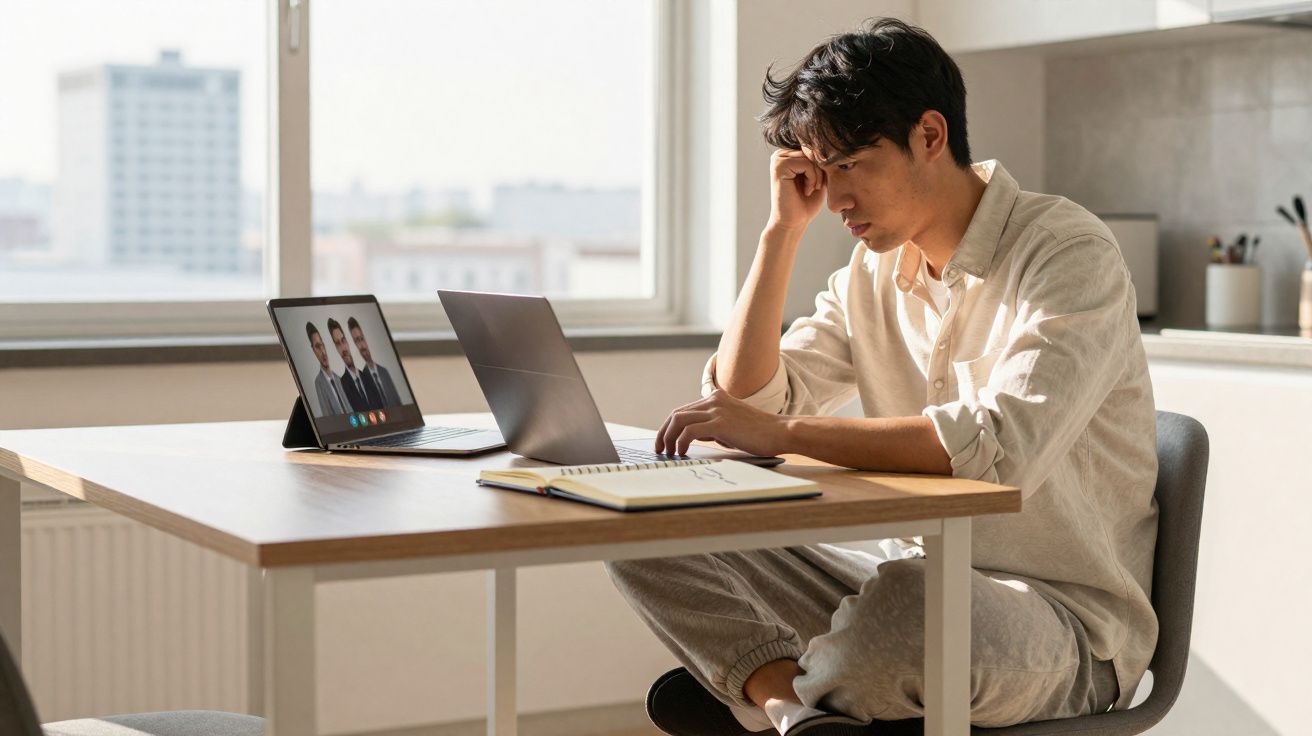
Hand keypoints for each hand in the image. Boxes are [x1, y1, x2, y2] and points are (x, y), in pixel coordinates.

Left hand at [655, 390, 788, 457]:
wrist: (780, 432)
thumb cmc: (758, 434)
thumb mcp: (730, 426)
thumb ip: (711, 427)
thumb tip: (691, 436)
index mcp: (716, 398)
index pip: (683, 410)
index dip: (669, 426)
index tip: (664, 441)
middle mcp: (714, 400)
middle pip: (676, 414)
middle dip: (663, 432)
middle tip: (660, 449)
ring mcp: (717, 410)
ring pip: (679, 420)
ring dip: (668, 437)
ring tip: (668, 452)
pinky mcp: (720, 423)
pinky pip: (689, 431)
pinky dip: (681, 442)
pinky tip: (682, 452)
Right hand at [767, 149, 826, 232]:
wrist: (794, 223)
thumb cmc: (806, 203)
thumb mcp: (819, 176)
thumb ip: (821, 159)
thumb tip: (829, 144)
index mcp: (788, 154)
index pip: (815, 149)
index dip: (822, 166)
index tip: (818, 184)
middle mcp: (780, 154)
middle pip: (813, 151)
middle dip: (821, 170)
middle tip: (815, 188)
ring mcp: (778, 159)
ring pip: (811, 157)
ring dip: (817, 176)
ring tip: (810, 190)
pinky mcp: (779, 166)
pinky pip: (806, 163)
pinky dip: (813, 178)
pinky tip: (806, 191)